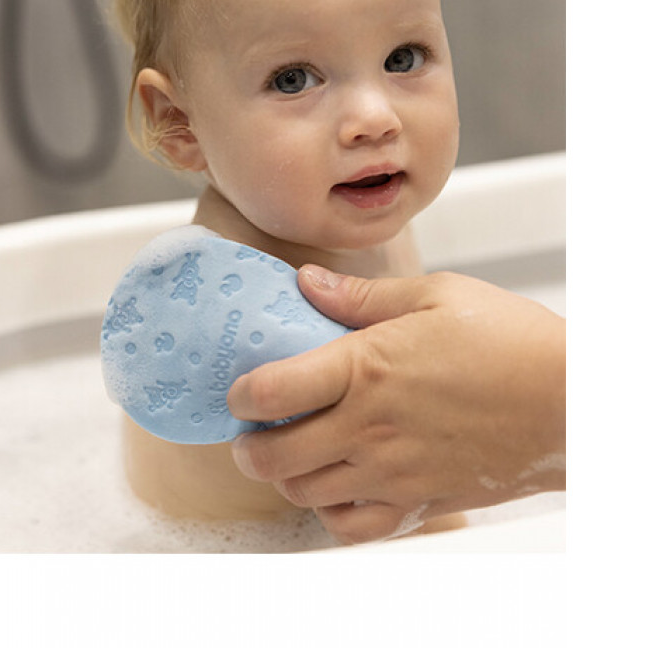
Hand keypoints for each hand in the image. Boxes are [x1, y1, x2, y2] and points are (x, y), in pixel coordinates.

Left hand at [227, 267, 564, 544]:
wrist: (569, 402)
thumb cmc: (507, 342)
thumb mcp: (434, 296)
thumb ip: (360, 296)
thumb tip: (307, 281)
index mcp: (366, 368)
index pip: (271, 391)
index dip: (240, 394)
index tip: (240, 390)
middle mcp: (369, 427)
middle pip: (275, 456)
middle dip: (247, 447)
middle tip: (250, 431)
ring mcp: (392, 471)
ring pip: (305, 492)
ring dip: (284, 476)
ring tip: (290, 452)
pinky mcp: (418, 500)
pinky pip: (355, 527)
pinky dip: (331, 513)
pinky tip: (335, 486)